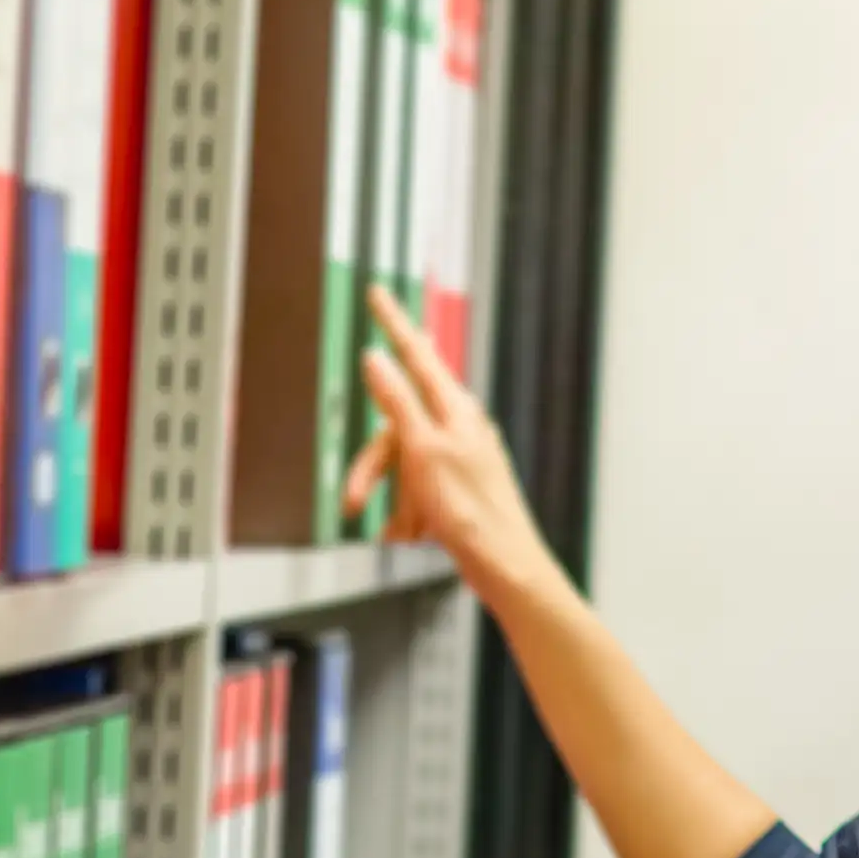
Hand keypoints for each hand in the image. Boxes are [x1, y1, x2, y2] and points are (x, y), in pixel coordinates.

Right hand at [347, 285, 555, 603]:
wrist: (504, 565)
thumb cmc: (473, 511)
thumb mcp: (424, 451)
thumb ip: (399, 401)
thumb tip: (378, 357)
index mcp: (455, 408)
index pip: (416, 354)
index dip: (392, 323)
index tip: (377, 292)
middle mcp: (459, 425)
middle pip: (394, 428)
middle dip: (372, 468)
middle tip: (354, 502)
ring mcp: (458, 456)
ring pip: (402, 465)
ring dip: (393, 499)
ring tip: (402, 531)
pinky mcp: (457, 487)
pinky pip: (416, 493)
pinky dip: (408, 515)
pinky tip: (415, 535)